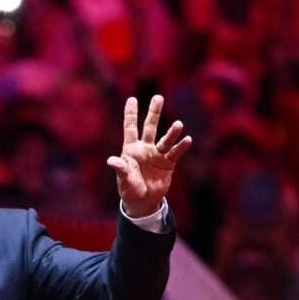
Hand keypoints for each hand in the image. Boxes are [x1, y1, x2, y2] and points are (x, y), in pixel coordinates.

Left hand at [108, 95, 191, 217]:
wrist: (142, 201)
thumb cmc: (129, 188)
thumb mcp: (123, 179)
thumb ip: (120, 168)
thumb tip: (111, 160)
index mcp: (131, 149)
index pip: (130, 128)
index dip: (131, 114)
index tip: (132, 99)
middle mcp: (145, 148)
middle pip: (150, 127)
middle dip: (154, 113)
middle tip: (158, 98)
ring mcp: (157, 155)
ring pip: (165, 140)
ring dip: (171, 133)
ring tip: (178, 124)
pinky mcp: (168, 164)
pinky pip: (175, 153)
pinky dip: (180, 147)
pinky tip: (187, 140)